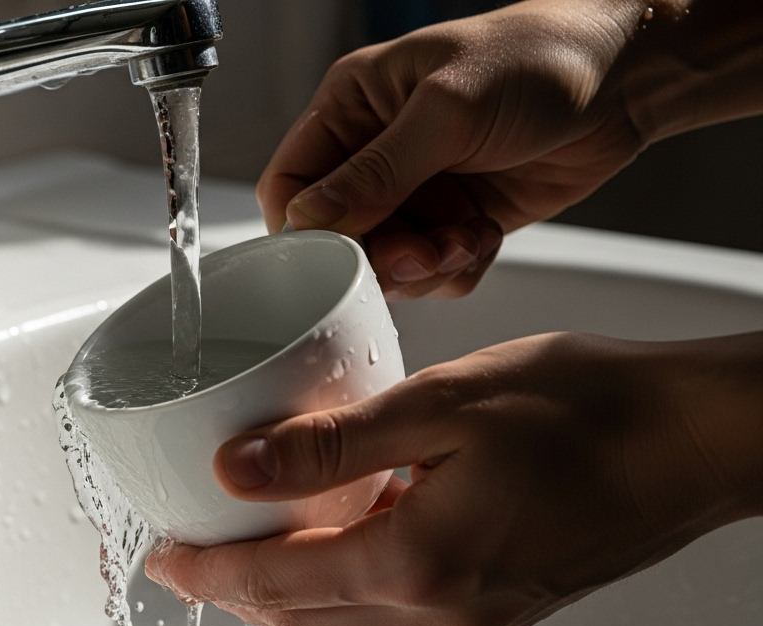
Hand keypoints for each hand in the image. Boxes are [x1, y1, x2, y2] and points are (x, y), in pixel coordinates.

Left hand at [145, 333, 762, 625]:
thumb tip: (235, 470)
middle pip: (301, 618)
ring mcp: (476, 617)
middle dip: (235, 590)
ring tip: (250, 544)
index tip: (160, 556)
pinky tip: (342, 535)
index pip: (272, 586)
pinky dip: (346, 584)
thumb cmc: (591, 412)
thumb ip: (331, 443)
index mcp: (415, 565)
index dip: (205, 572)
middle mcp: (441, 611)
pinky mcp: (502, 604)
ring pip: (348, 621)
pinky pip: (396, 609)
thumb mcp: (442, 406)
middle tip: (190, 551)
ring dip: (288, 591)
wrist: (699, 441)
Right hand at [259, 0, 655, 299]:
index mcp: (353, 106)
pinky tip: (484, 237)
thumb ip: (377, 171)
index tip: (340, 253)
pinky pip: (432, 271)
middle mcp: (377, 151)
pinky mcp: (457, 219)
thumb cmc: (540, 58)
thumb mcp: (449, 110)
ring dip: (423, 266)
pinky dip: (456, 268)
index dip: (306, 229)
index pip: (292, 185)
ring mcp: (418, 189)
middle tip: (418, 254)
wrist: (629, 76)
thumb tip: (311, 218)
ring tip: (463, 237)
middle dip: (378, 255)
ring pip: (385, 262)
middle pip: (338, 237)